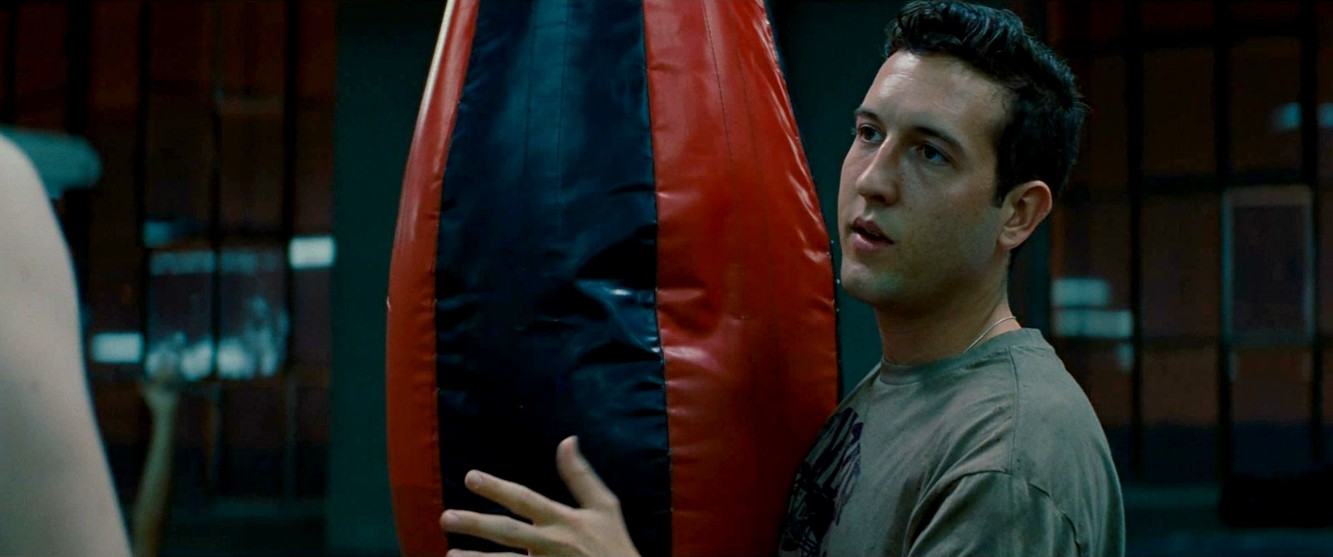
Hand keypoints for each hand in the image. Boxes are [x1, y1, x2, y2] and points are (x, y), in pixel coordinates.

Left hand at [439, 436, 639, 556]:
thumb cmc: (614, 543)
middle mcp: (552, 544)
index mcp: (564, 521)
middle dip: (476, 524)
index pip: (525, 500)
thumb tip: (567, 440)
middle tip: (447, 518)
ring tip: (450, 554)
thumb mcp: (605, 506)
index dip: (497, 488)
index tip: (470, 477)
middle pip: (508, 532)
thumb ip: (581, 476)